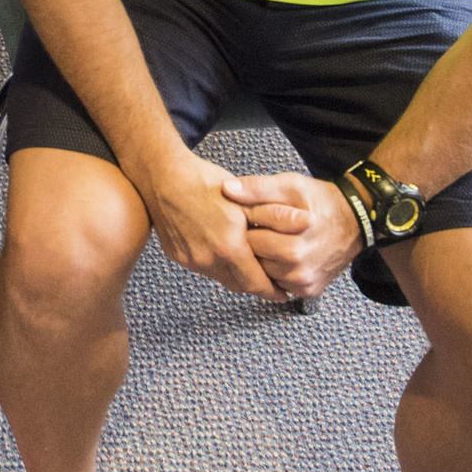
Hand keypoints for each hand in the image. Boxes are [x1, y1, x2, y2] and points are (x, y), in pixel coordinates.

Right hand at [138, 150, 290, 300]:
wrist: (163, 176)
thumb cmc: (205, 183)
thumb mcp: (246, 199)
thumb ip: (276, 218)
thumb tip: (307, 223)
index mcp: (228, 248)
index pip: (256, 284)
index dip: (272, 292)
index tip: (284, 295)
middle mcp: (208, 260)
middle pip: (238, 285)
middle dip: (256, 287)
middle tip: (271, 285)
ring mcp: (190, 259)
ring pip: (220, 277)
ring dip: (235, 275)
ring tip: (249, 266)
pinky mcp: (177, 255)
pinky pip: (203, 267)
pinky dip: (216, 264)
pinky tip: (221, 250)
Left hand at [230, 172, 362, 302]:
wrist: (356, 221)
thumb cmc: (322, 201)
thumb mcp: (291, 185)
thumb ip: (257, 188)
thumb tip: (227, 189)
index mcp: (294, 242)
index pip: (249, 236)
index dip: (250, 222)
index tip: (257, 213)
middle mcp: (299, 267)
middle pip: (254, 257)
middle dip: (254, 241)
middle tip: (264, 227)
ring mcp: (303, 282)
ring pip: (263, 272)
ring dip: (263, 258)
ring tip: (275, 240)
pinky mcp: (307, 291)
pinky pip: (278, 283)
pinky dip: (276, 270)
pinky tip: (283, 255)